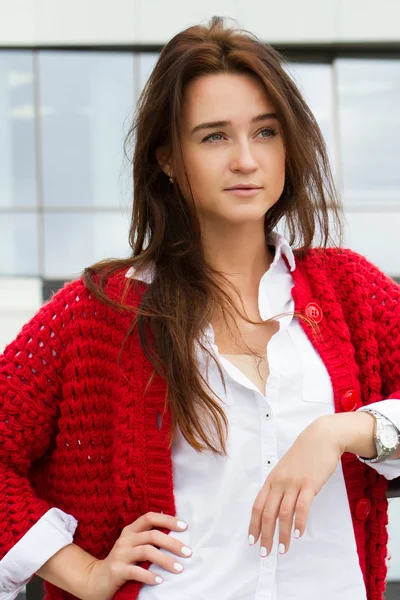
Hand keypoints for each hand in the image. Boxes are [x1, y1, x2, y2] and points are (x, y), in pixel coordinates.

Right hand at [83, 512, 191, 599]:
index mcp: (131, 530)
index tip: (184, 527)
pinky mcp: (117, 570)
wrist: (96, 580)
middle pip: (152, 535)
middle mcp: (126, 539)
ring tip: (179, 569)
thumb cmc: (122, 562)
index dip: (167, 520)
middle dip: (173, 543)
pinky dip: (149, 575)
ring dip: (165, 560)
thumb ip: (148, 539)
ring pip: (147, 551)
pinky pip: (136, 571)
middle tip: (188, 553)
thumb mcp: (134, 547)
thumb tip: (176, 536)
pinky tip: (159, 581)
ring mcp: (120, 554)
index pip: (150, 517)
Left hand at [248, 417, 343, 555]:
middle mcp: (279, 482)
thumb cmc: (304, 455)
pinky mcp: (309, 484)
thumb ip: (281, 486)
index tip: (252, 540)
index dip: (253, 524)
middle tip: (265, 553)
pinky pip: (302, 507)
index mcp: (272, 479)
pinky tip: (298, 534)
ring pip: (283, 513)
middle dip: (265, 535)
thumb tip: (278, 507)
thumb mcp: (286, 469)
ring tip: (282, 549)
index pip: (258, 505)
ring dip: (282, 534)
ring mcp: (294, 483)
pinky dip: (299, 522)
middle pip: (268, 513)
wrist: (321, 438)